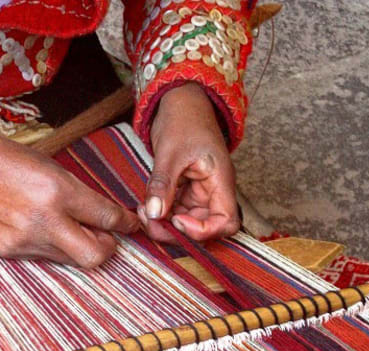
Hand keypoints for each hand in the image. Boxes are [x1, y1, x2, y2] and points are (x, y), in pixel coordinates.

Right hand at [0, 134, 138, 267]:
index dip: (125, 223)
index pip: (107, 218)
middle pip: (96, 256)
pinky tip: (37, 227)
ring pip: (71, 259)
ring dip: (78, 246)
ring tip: (66, 226)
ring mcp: (26, 240)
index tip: (130, 224)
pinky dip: (51, 246)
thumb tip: (105, 219)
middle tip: (104, 235)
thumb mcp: (53, 169)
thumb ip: (81, 196)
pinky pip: (45, 257)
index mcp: (59, 191)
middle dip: (107, 247)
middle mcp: (45, 220)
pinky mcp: (10, 251)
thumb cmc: (11, 161)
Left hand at [140, 82, 239, 241]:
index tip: (177, 222)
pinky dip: (160, 213)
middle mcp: (213, 191)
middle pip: (203, 227)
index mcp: (220, 181)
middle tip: (149, 221)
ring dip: (164, 224)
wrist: (181, 101)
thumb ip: (162, 184)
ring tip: (143, 213)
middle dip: (176, 231)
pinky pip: (175, 211)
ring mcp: (199, 192)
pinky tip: (144, 206)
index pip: (226, 222)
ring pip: (186, 222)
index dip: (203, 231)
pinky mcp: (185, 191)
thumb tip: (154, 214)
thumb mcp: (170, 152)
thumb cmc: (184, 119)